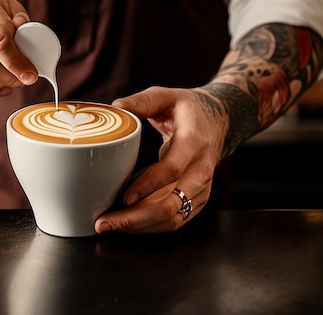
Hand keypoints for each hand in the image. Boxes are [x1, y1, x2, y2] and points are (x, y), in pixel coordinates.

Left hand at [94, 86, 227, 233]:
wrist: (218, 121)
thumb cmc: (187, 108)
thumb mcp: (166, 96)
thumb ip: (142, 101)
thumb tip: (117, 105)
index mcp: (194, 142)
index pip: (172, 169)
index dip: (148, 185)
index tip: (124, 196)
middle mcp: (202, 170)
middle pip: (171, 204)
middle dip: (136, 218)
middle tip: (104, 222)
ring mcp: (202, 188)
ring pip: (173, 218)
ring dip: (140, 227)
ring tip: (109, 226)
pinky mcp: (196, 199)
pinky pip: (175, 220)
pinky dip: (150, 226)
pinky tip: (126, 223)